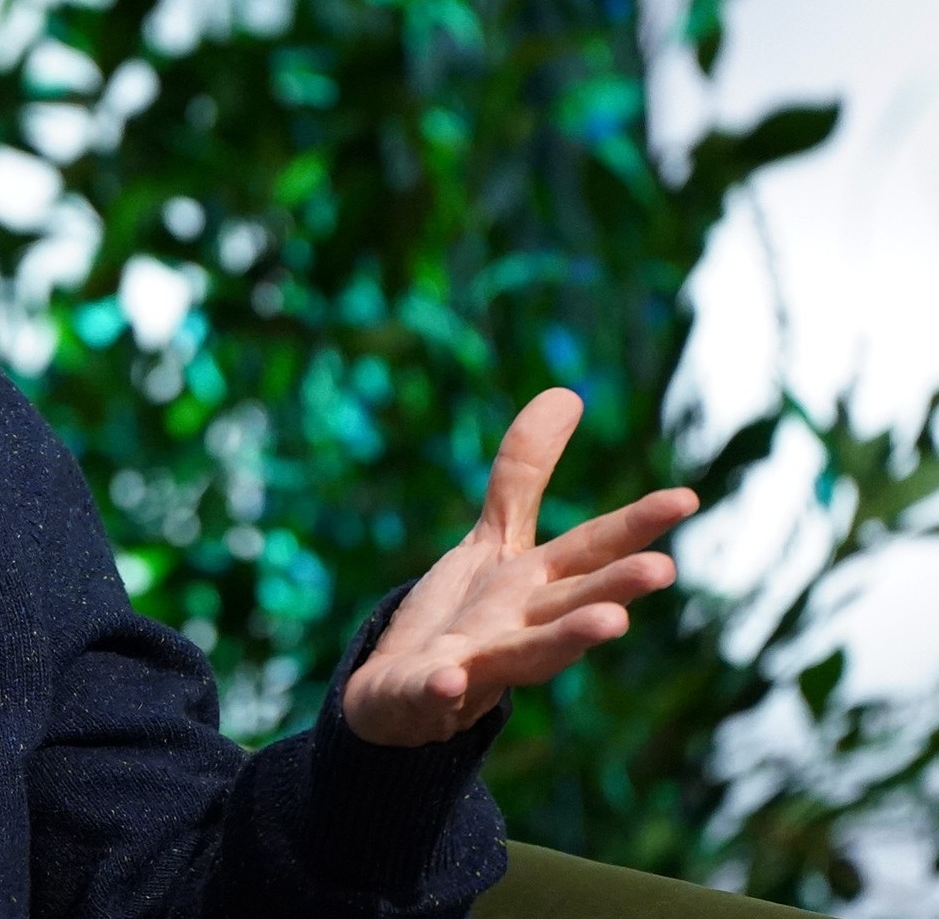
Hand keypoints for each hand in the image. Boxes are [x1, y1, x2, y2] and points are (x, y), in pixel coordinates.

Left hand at [341, 389, 698, 747]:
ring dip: (566, 641)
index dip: (635, 523)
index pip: (592, 548)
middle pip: (572, 603)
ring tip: (612, 624)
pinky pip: (433, 692)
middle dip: (616, 587)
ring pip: (527, 655)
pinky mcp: (424, 692)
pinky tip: (450, 678)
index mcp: (538, 586)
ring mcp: (477, 664)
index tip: (686, 497)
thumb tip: (567, 393)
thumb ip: (525, 475)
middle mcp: (520, 626)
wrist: (403, 696)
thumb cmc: (466, 619)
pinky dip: (443, 687)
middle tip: (663, 570)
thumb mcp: (494, 539)